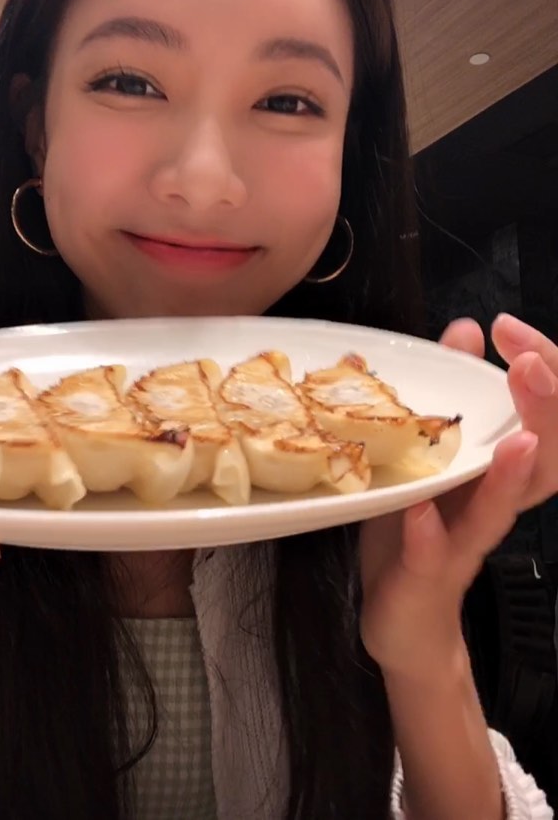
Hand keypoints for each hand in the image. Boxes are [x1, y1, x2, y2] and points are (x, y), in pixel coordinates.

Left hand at [359, 313, 557, 679]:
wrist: (407, 623)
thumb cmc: (417, 531)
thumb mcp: (430, 456)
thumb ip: (451, 394)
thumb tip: (465, 330)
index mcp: (493, 468)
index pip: (540, 415)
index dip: (541, 370)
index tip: (509, 328)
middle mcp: (491, 502)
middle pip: (545, 456)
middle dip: (546, 408)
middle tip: (531, 364)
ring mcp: (464, 542)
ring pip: (503, 509)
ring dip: (511, 475)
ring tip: (518, 442)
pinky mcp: (429, 576)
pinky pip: (438, 557)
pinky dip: (432, 534)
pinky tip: (422, 513)